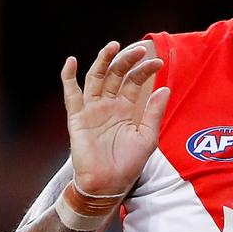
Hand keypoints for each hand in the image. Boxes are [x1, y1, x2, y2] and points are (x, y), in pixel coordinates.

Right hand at [61, 41, 169, 194]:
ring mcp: (92, 109)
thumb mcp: (148, 137)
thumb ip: (154, 112)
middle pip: (115, 74)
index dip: (145, 70)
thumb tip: (164, 89)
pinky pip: (71, 95)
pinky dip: (68, 77)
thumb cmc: (128, 164)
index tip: (158, 62)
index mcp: (126, 108)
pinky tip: (70, 61)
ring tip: (112, 46)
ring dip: (102, 61)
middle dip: (126, 60)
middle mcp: (108, 105)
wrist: (109, 184)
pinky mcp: (77, 117)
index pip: (134, 81)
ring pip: (95, 78)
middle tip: (138, 49)